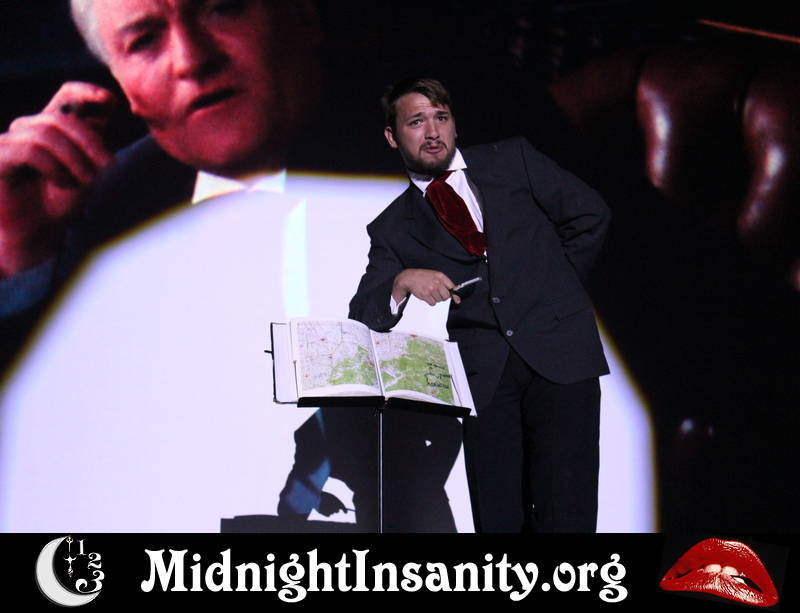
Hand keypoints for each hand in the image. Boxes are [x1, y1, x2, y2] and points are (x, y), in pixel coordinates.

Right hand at [0, 82, 115, 277]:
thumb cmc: (61, 203)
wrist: (37, 234)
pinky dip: (53, 166)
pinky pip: (29, 149)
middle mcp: (29, 129)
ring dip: (75, 159)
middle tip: (107, 167)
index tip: (112, 102)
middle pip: (63, 117)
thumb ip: (94, 139)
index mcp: (53, 127)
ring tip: (84, 182)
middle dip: (91, 141)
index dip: (87, 92)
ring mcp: (10, 141)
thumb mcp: (88, 169)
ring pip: (48, 132)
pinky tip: (62, 182)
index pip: (67, 94)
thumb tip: (108, 103)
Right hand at [392, 268, 460, 305]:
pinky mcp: (426, 295)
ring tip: (430, 292)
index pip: (452, 287)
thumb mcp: (435, 275)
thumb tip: (454, 294)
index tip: (457, 300)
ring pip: (439, 300)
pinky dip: (430, 301)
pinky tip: (427, 296)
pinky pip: (433, 303)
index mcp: (440, 276)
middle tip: (437, 293)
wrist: (410, 278)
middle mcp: (437, 282)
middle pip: (446, 296)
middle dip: (443, 297)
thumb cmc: (423, 277)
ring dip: (435, 298)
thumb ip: (444, 283)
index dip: (454, 295)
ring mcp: (431, 289)